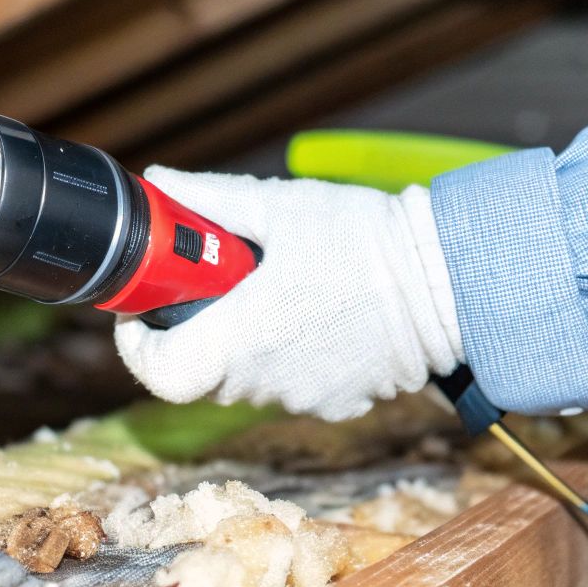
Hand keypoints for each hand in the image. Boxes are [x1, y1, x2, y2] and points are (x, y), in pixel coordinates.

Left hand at [113, 165, 462, 421]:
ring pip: (246, 381)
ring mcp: (304, 398)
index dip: (138, 349)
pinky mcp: (339, 404)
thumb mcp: (280, 205)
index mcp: (244, 336)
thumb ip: (209, 199)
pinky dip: (288, 358)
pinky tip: (314, 316)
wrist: (449, 281)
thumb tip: (159, 182)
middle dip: (194, 333)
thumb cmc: (366, 240)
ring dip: (243, 344)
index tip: (141, 315)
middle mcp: (268, 379)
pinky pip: (292, 387)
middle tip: (208, 289)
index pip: (160, 374)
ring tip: (273, 292)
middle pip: (200, 375)